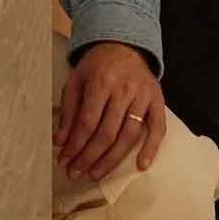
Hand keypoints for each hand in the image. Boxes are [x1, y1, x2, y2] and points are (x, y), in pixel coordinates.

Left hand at [54, 42, 164, 179]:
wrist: (124, 44)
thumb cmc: (97, 65)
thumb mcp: (76, 80)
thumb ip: (69, 110)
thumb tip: (60, 142)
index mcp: (101, 81)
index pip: (87, 122)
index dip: (75, 145)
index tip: (64, 160)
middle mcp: (124, 89)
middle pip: (106, 133)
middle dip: (89, 157)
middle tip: (76, 173)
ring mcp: (142, 96)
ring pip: (129, 136)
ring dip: (111, 160)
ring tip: (95, 174)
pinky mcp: (157, 100)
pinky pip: (158, 128)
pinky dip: (151, 148)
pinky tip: (141, 165)